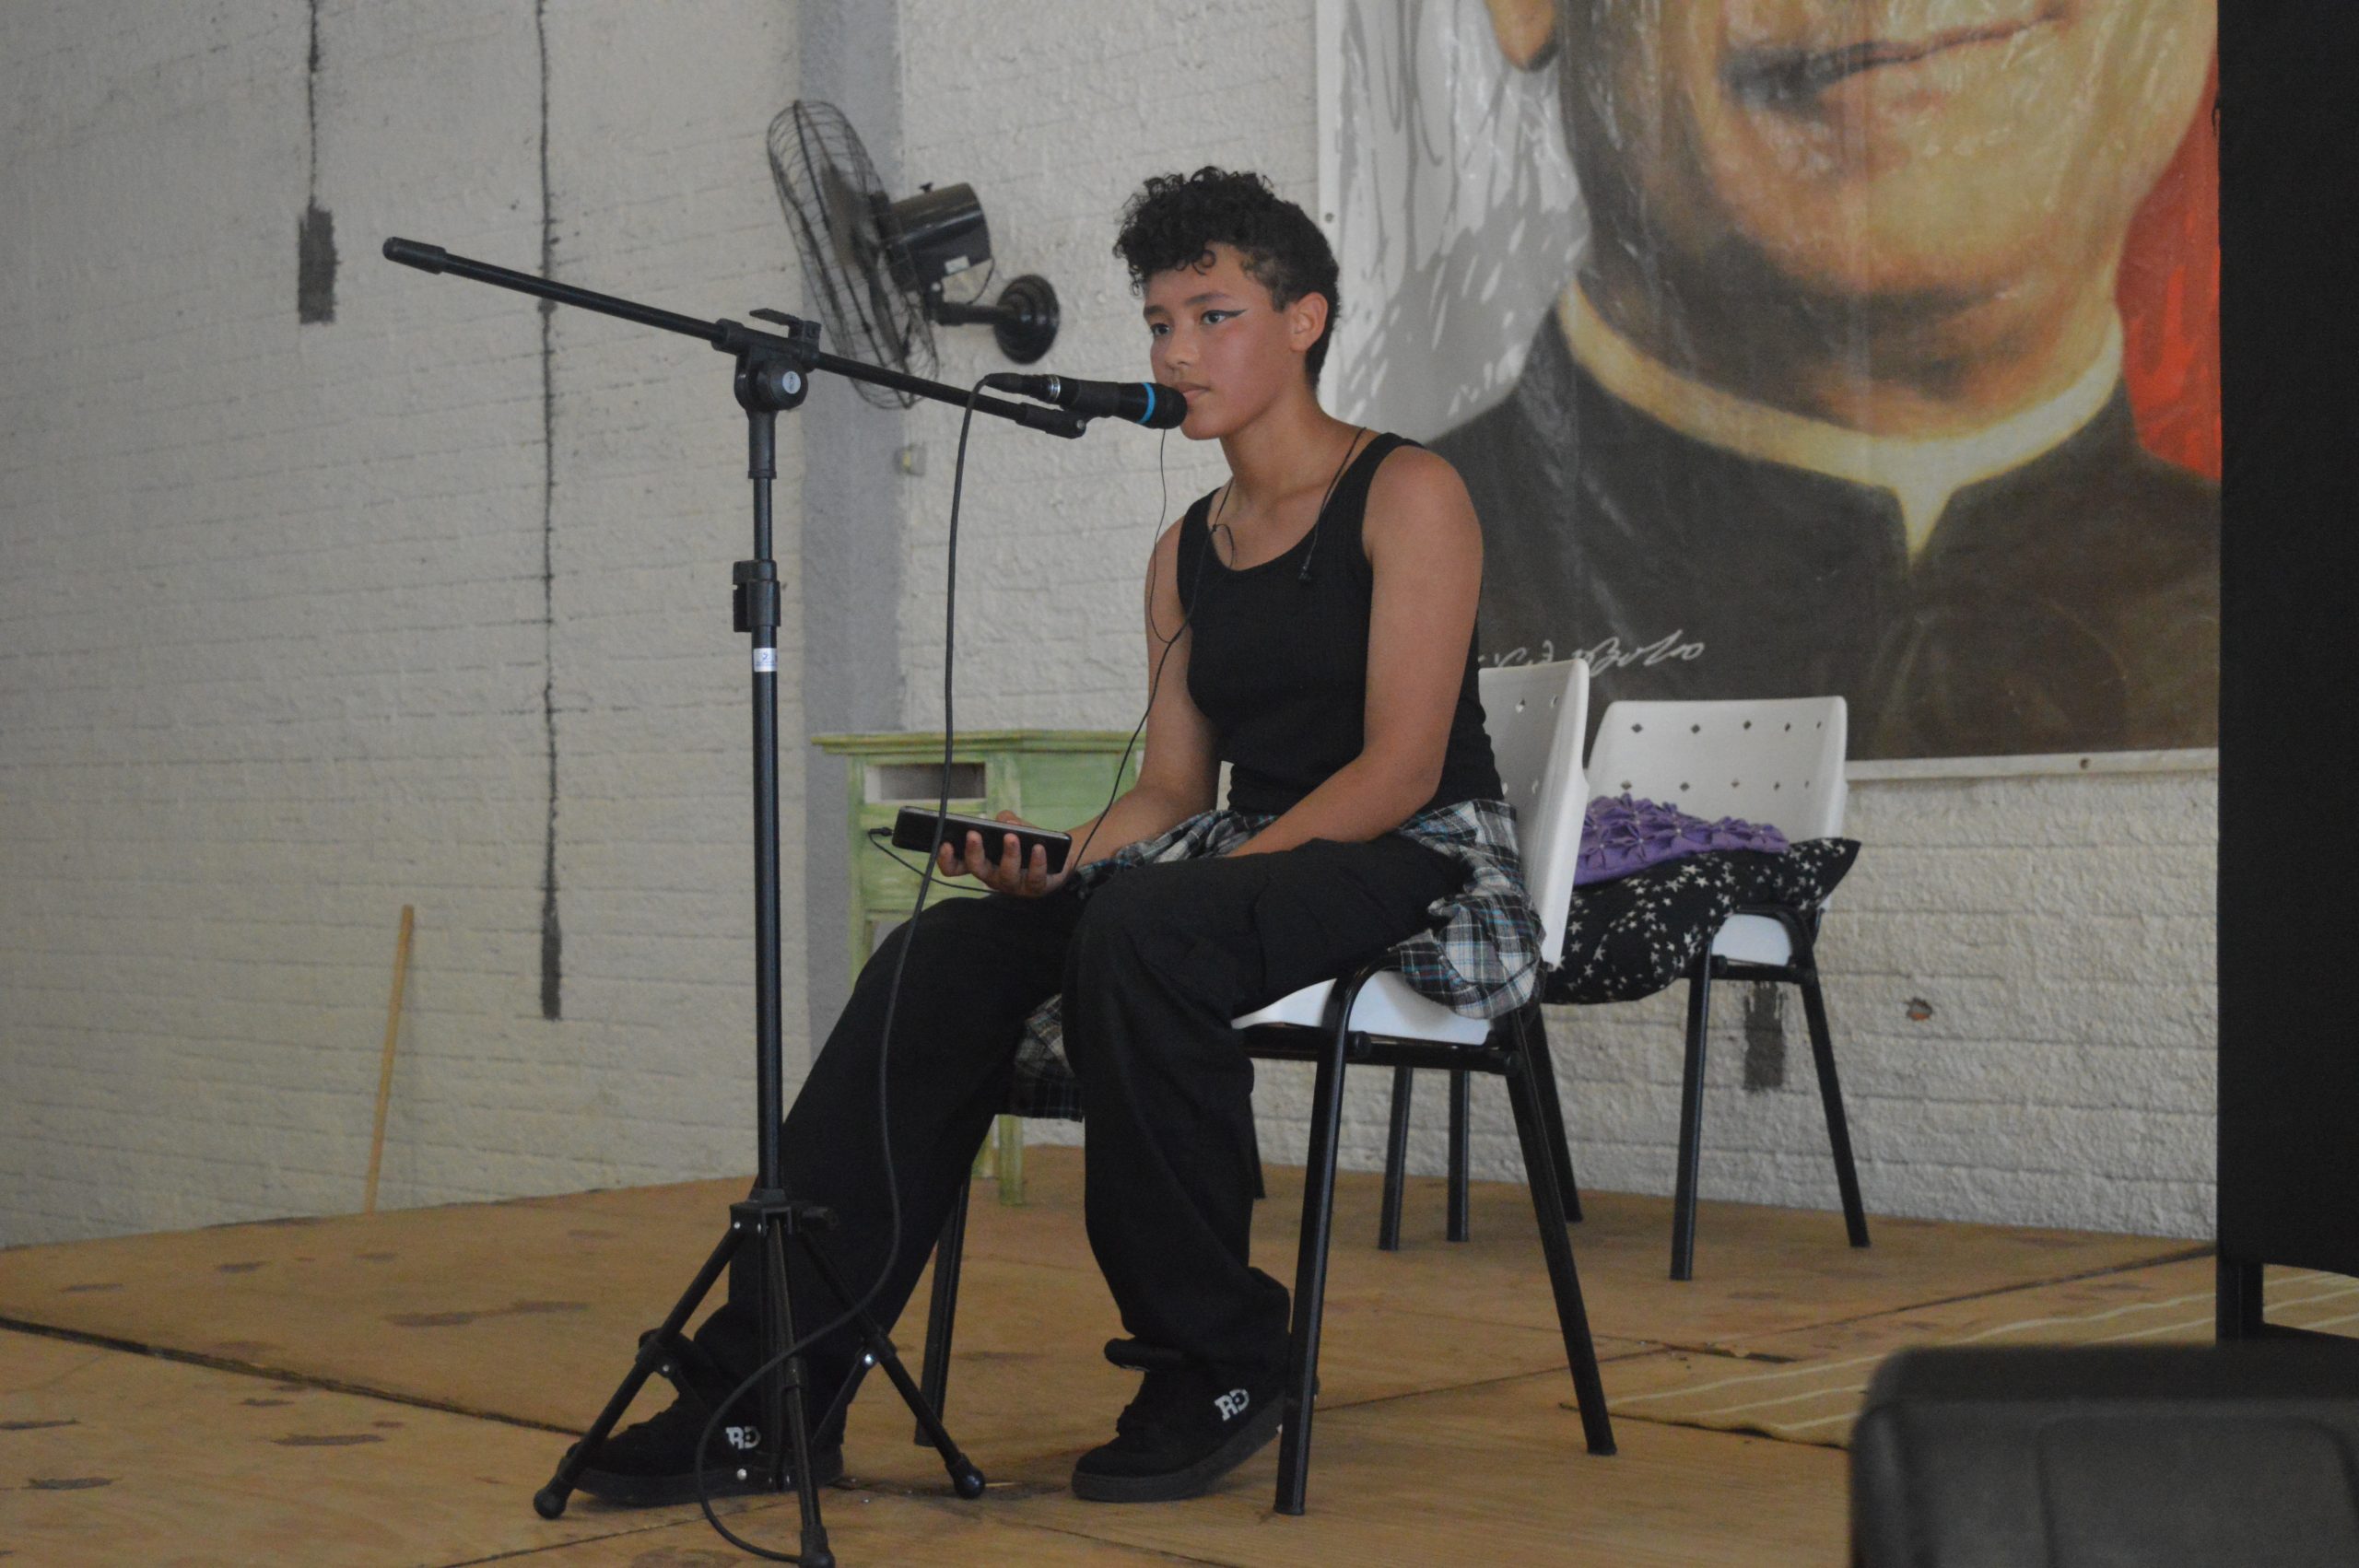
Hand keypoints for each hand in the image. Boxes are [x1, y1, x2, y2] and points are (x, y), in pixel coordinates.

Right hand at [935, 811, 1069, 897]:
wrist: (1059, 854)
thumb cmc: (1028, 840)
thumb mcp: (1014, 825)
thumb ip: (1005, 819)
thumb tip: (1005, 823)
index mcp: (982, 862)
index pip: (956, 868)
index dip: (946, 860)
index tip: (945, 844)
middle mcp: (993, 877)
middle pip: (977, 869)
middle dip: (973, 852)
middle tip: (973, 834)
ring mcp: (1014, 885)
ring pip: (1006, 874)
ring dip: (1008, 854)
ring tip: (1011, 837)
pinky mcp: (1036, 888)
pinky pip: (1035, 878)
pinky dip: (1037, 861)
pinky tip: (1039, 847)